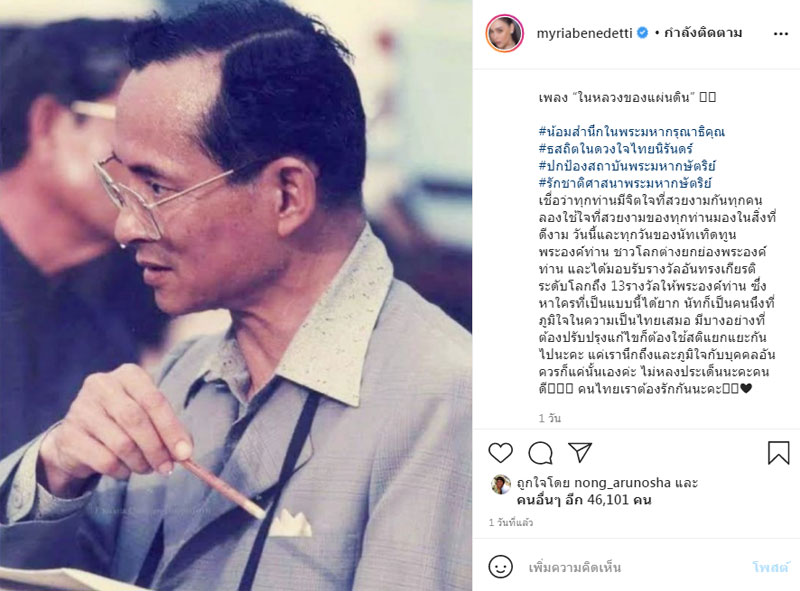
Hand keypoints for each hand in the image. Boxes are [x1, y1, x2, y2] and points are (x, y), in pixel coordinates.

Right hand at [38, 364, 192, 497]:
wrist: (79, 437)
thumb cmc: (123, 422)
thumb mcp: (148, 416)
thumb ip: (168, 429)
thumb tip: (184, 452)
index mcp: (128, 375)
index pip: (154, 400)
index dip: (171, 429)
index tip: (185, 453)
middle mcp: (102, 385)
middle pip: (136, 420)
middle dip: (156, 448)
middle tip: (166, 467)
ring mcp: (81, 409)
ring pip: (121, 444)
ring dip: (140, 462)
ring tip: (146, 467)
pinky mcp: (68, 435)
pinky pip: (105, 460)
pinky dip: (121, 470)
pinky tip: (124, 469)